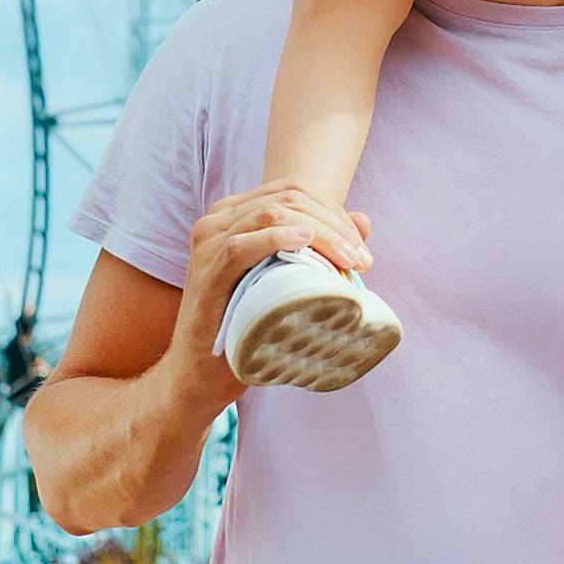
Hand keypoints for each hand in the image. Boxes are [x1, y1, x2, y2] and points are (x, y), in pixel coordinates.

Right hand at [168, 180, 371, 397]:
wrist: (199, 373)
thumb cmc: (246, 326)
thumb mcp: (287, 280)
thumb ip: (321, 246)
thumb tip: (363, 220)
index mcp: (236, 214)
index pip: (294, 190)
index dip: (334, 210)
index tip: (360, 247)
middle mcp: (218, 220)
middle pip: (288, 198)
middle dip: (334, 223)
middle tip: (362, 259)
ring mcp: (208, 243)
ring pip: (272, 214)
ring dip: (320, 232)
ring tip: (348, 261)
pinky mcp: (206, 273)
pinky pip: (241, 246)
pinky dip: (277, 239)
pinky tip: (306, 243)